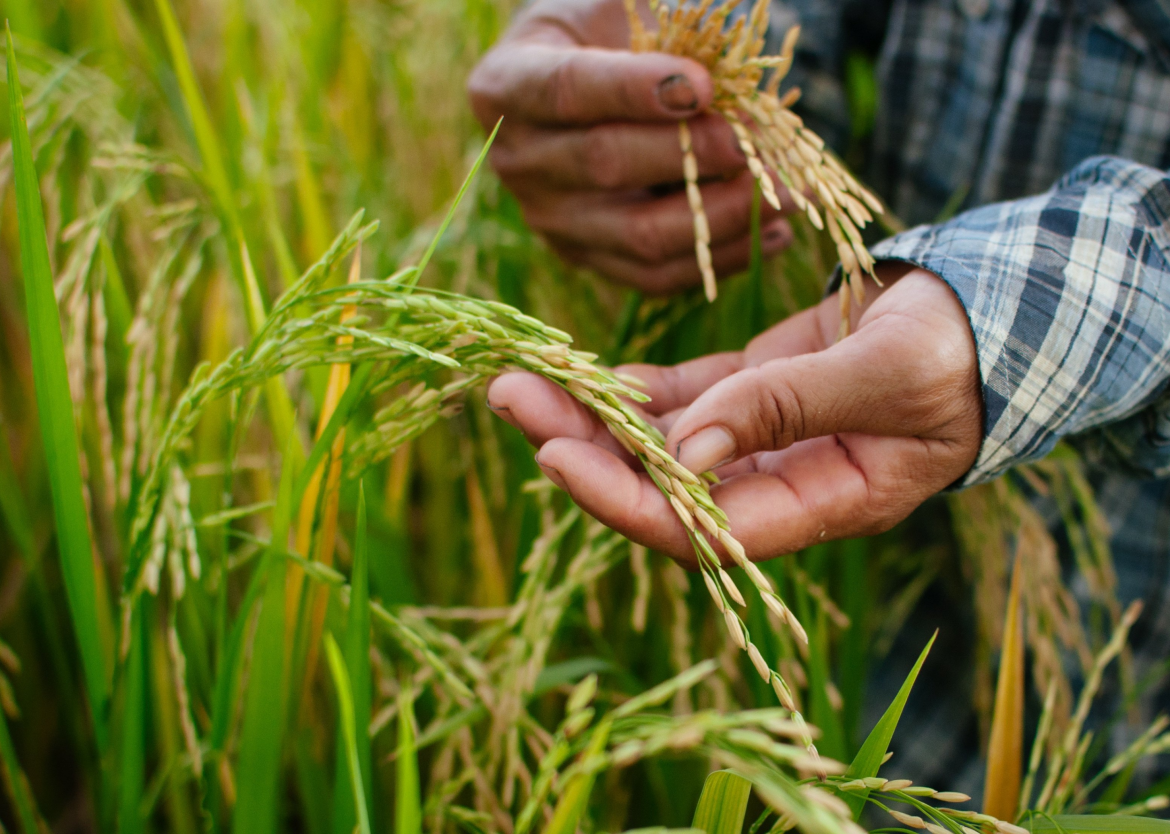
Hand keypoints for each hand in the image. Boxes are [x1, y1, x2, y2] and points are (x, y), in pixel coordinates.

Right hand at [467, 0, 795, 293]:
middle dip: (692, 155)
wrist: (580, 91)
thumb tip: (725, 76)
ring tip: (786, 193)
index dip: (634, 90)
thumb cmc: (605, 38)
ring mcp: (551, 220)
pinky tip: (775, 233)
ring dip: (724, 216)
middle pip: (606, 166)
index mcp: (506, 85)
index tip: (704, 85)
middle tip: (756, 142)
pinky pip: (658, 275)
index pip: (567, 90)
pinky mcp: (590, 259)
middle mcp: (518, 161)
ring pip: (640, 235)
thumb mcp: (617, 10)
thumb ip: (661, 31)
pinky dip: (724, 258)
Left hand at [486, 266, 981, 563]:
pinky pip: (678, 401)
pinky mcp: (751, 394)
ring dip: (590, 414)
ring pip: (659, 441)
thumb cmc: (960, 351)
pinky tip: (579, 373)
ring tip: (519, 377)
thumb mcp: (889, 375)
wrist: (984, 313)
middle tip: (510, 398)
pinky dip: (629, 389)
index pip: (704, 530)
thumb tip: (687, 451)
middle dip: (584, 448)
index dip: (626, 500)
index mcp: (821, 503)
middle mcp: (777, 485)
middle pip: (661, 486)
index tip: (555, 455)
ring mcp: (759, 441)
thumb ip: (790, 409)